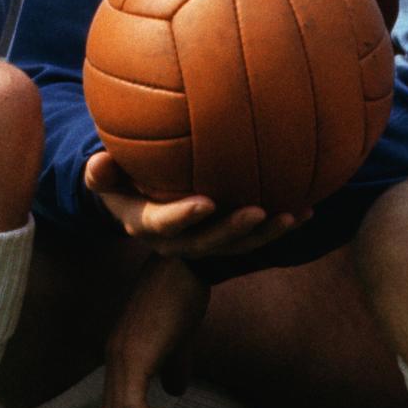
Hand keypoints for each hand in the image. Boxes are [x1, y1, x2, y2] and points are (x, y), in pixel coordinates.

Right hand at [81, 151, 307, 260]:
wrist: (140, 199)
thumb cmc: (122, 178)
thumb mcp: (105, 176)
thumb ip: (101, 172)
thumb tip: (98, 162)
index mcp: (146, 225)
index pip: (164, 225)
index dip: (185, 217)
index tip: (206, 202)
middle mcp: (176, 241)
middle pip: (207, 243)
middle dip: (233, 231)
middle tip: (258, 211)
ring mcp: (203, 242)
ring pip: (236, 245)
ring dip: (265, 234)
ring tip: (293, 216)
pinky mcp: (225, 239)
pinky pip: (253, 238)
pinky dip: (279, 226)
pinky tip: (308, 210)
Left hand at [101, 259, 210, 407]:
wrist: (187, 266)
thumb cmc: (185, 295)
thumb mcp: (180, 340)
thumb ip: (174, 367)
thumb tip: (175, 393)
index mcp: (120, 353)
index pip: (114, 404)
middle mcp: (113, 356)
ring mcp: (121, 357)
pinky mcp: (135, 357)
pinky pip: (133, 405)